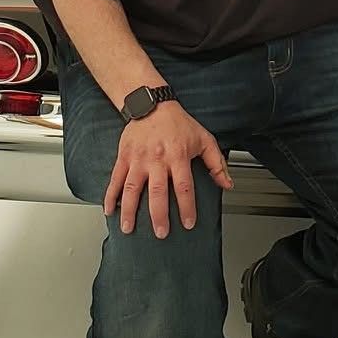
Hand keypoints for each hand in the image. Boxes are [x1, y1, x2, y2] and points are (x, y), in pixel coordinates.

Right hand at [104, 102, 231, 235]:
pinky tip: (110, 210)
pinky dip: (111, 195)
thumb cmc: (179, 123)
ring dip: (129, 210)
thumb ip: (216, 163)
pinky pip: (116, 179)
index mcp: (178, 155)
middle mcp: (157, 159)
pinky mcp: (124, 157)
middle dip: (158, 215)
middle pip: (157, 191)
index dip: (187, 207)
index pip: (184, 186)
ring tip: (129, 229)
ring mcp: (138, 159)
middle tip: (160, 233)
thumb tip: (227, 184)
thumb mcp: (204, 139)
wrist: (152, 104)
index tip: (188, 223)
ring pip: (132, 188)